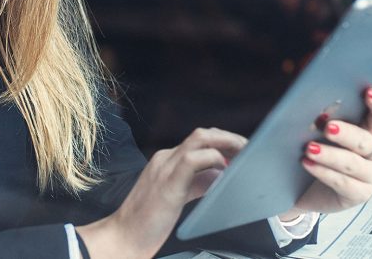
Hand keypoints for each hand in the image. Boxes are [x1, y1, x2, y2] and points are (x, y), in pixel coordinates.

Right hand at [76, 127, 245, 258]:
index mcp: (166, 161)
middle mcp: (165, 158)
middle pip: (203, 134)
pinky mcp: (167, 183)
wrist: (123, 237)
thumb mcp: (177, 196)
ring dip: (227, 143)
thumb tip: (220, 176)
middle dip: (230, 138)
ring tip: (244, 154)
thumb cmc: (148, 222)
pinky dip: (213, 159)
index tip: (241, 152)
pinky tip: (224, 169)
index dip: (224, 142)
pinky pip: (193, 159)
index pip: (199, 141)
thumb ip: (197, 183)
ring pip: (200, 139)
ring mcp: (164, 168)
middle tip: (249, 150)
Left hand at [291, 86, 371, 214]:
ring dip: (330, 155)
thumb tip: (317, 109)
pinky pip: (343, 183)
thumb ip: (328, 119)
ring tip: (309, 148)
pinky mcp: (361, 195)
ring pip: (353, 164)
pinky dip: (323, 172)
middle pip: (366, 141)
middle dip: (347, 133)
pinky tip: (308, 164)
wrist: (311, 187)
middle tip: (328, 127)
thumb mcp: (327, 132)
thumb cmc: (324, 149)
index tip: (369, 93)